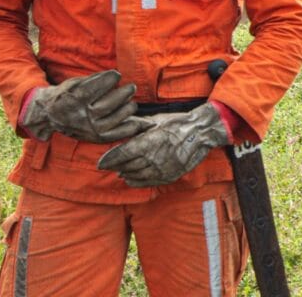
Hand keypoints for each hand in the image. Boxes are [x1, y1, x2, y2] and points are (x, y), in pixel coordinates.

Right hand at [21, 70, 149, 142]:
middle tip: (131, 87)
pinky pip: (116, 134)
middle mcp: (81, 117)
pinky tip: (138, 120)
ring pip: (114, 119)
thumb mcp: (74, 83)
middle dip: (123, 94)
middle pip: (107, 105)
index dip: (108, 80)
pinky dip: (130, 127)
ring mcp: (89, 129)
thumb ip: (94, 80)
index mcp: (73, 100)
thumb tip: (117, 76)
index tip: (117, 74)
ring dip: (127, 108)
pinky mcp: (96, 138)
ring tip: (132, 101)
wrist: (51, 116)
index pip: (94, 89)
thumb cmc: (67, 94)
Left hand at [97, 103, 228, 186]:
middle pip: (126, 167)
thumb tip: (120, 122)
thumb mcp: (156, 120)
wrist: (200, 133)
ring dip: (124, 174)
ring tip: (119, 172)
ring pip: (135, 176)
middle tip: (108, 166)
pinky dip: (136, 181)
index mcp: (148, 142)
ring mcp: (161, 169)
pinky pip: (147, 182)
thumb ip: (137, 124)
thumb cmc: (177, 123)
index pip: (122, 155)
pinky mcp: (168, 176)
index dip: (109, 160)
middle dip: (115, 167)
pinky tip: (130, 179)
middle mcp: (153, 158)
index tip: (101, 163)